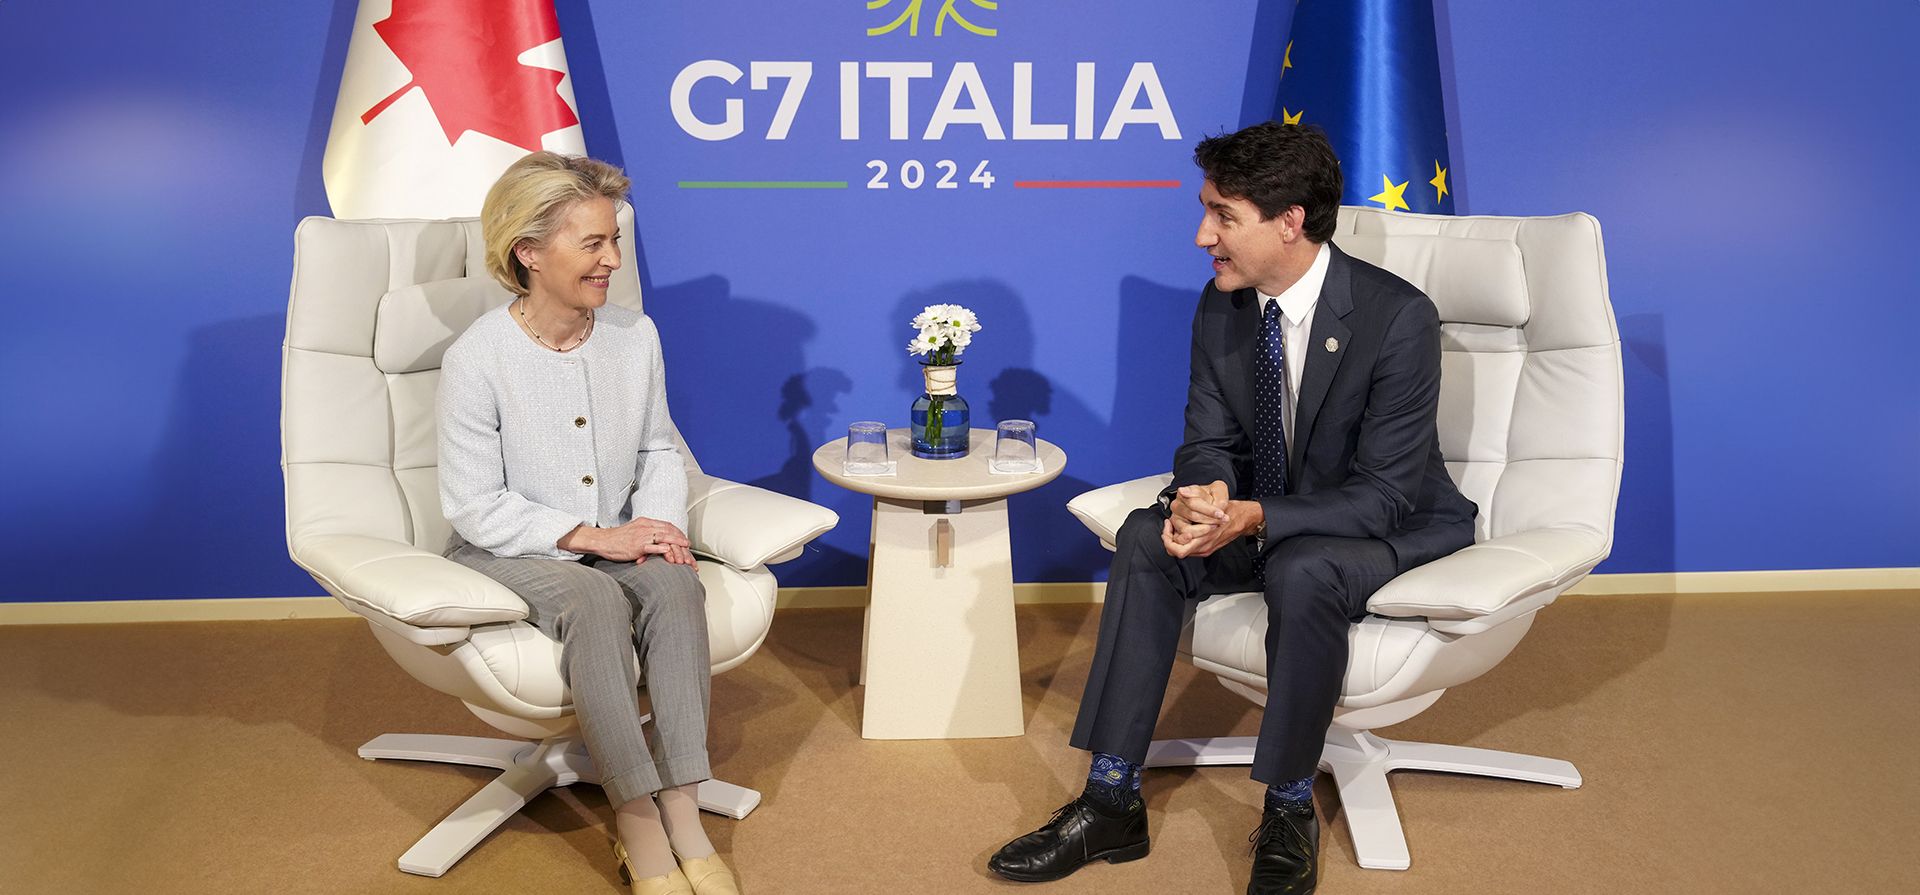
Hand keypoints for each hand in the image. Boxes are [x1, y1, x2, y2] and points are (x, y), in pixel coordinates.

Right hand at [563, 518, 695, 564]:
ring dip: (676, 542)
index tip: (685, 540)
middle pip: (668, 530)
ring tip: (685, 547)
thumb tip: (657, 541)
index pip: (666, 526)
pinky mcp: (636, 545)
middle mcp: (645, 527)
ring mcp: (641, 535)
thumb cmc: (617, 539)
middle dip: (680, 538)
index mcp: (645, 523)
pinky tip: (669, 550)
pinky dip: (661, 547)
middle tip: (689, 546)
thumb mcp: (634, 532)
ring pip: (663, 536)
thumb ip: (646, 534)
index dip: (677, 533)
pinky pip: (651, 545)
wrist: (602, 541)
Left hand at [1161, 482, 1260, 559]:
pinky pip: (1189, 549)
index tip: (1168, 523)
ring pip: (1182, 550)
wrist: (1243, 518)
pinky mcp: (1207, 548)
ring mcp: (1205, 547)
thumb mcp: (1215, 498)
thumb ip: (1196, 495)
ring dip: (1176, 539)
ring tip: (1173, 527)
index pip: (1178, 548)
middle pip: (1177, 552)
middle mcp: (1204, 545)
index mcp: (1205, 535)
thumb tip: (1183, 492)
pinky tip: (1184, 529)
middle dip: (1169, 540)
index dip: (1168, 537)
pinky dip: (1183, 540)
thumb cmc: (1230, 509)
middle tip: (1168, 528)